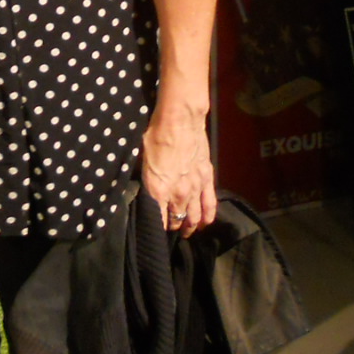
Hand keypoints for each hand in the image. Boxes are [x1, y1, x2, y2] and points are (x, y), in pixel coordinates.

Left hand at [141, 111, 217, 236]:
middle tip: (171, 230)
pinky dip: (207, 216)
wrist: (180, 121)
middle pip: (177, 220)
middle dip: (173, 227)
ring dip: (190, 226)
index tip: (154, 233)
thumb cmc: (156, 136)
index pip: (157, 220)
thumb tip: (147, 192)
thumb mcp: (142, 160)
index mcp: (159, 191)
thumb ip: (147, 181)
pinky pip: (210, 205)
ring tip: (187, 231)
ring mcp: (195, 188)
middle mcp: (178, 195)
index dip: (156, 229)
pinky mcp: (207, 180)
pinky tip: (205, 223)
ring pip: (194, 216)